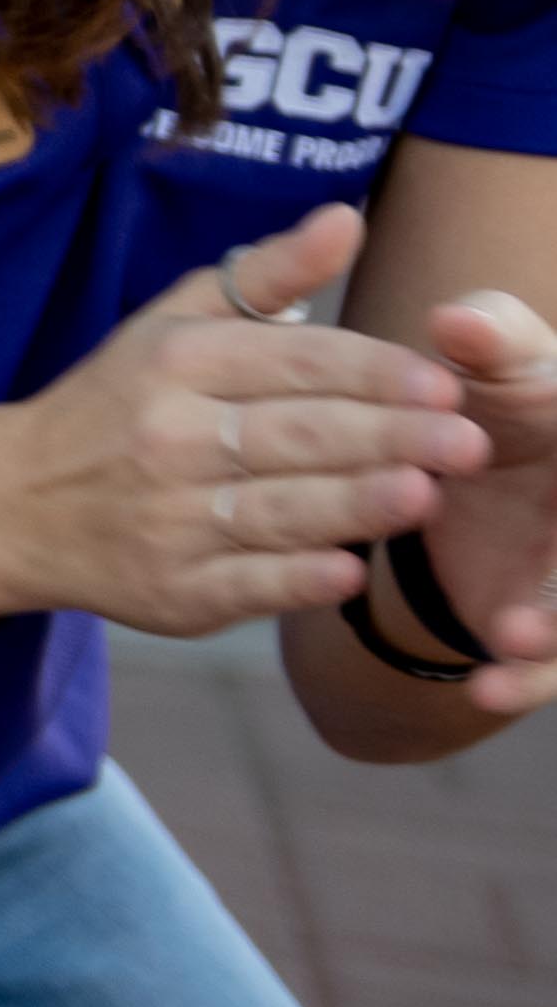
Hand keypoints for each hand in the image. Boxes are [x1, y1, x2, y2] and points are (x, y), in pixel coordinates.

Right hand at [0, 223, 494, 647]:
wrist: (10, 502)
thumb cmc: (118, 404)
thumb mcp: (174, 322)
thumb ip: (268, 276)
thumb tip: (345, 218)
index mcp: (175, 362)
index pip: (291, 361)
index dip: (372, 371)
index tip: (444, 383)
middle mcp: (166, 437)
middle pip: (294, 435)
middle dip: (387, 437)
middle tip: (468, 442)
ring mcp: (166, 518)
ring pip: (275, 510)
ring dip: (354, 505)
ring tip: (425, 496)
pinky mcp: (170, 590)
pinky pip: (243, 584)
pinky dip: (294, 577)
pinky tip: (347, 568)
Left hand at [389, 288, 556, 713]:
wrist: (474, 467)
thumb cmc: (508, 400)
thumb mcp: (501, 363)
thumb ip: (492, 338)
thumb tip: (460, 319)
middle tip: (530, 605)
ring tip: (511, 637)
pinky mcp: (554, 630)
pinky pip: (551, 668)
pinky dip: (527, 679)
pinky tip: (487, 687)